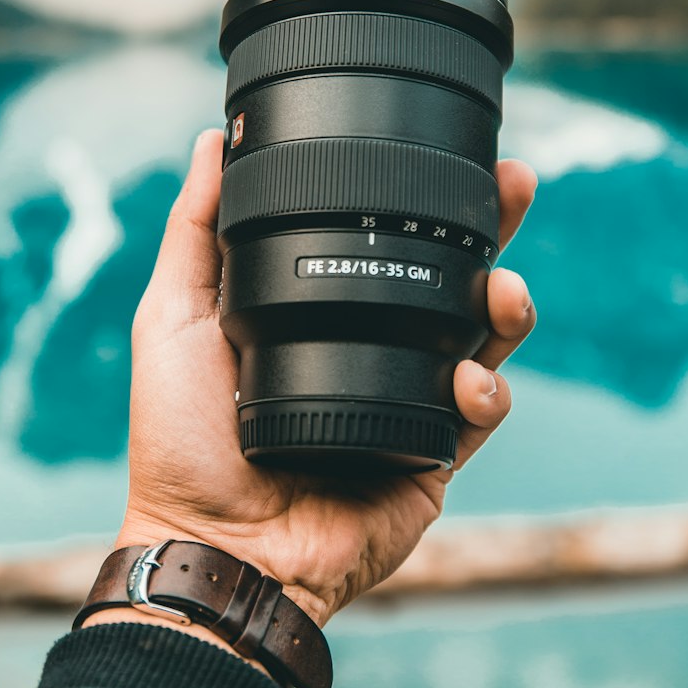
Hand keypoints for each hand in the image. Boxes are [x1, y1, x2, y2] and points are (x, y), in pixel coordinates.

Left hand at [114, 129, 536, 629]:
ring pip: (483, 339)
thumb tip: (213, 140)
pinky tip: (468, 381)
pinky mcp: (430, 459)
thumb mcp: (171, 316)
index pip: (384, 239)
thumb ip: (196, 229)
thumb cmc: (179, 441)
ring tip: (506, 291)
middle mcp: (370, 350)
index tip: (446, 149)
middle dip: (493, 230)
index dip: (422, 195)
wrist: (210, 548)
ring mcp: (406, 404)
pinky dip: (486, 391)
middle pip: (450, 277)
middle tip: (517, 186)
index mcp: (318, 311)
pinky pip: (480, 414)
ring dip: (508, 305)